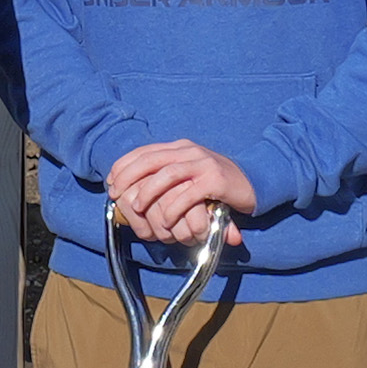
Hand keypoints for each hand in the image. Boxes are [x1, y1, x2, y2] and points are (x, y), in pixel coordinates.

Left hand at [103, 140, 260, 247]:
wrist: (255, 180)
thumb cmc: (217, 183)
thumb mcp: (189, 174)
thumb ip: (167, 176)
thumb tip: (134, 190)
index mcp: (180, 147)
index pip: (145, 151)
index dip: (124, 165)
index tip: (111, 181)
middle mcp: (190, 151)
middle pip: (151, 160)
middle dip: (129, 177)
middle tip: (117, 195)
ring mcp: (203, 164)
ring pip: (167, 174)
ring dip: (148, 192)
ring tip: (136, 207)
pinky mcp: (215, 180)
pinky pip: (188, 194)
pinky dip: (173, 208)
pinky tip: (165, 220)